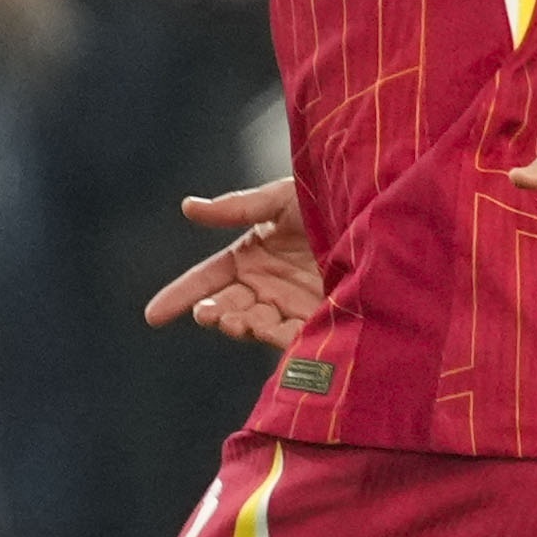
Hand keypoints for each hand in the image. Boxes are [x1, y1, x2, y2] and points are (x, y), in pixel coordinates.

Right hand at [144, 181, 324, 342]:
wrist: (384, 215)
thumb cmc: (333, 199)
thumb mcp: (283, 198)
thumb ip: (238, 208)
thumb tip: (187, 207)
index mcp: (253, 254)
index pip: (208, 278)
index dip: (180, 295)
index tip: (152, 315)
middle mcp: (268, 284)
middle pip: (228, 306)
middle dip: (215, 313)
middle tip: (209, 314)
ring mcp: (293, 304)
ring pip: (254, 324)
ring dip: (240, 325)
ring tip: (234, 320)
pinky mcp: (321, 319)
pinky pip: (292, 336)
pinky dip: (276, 337)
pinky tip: (266, 331)